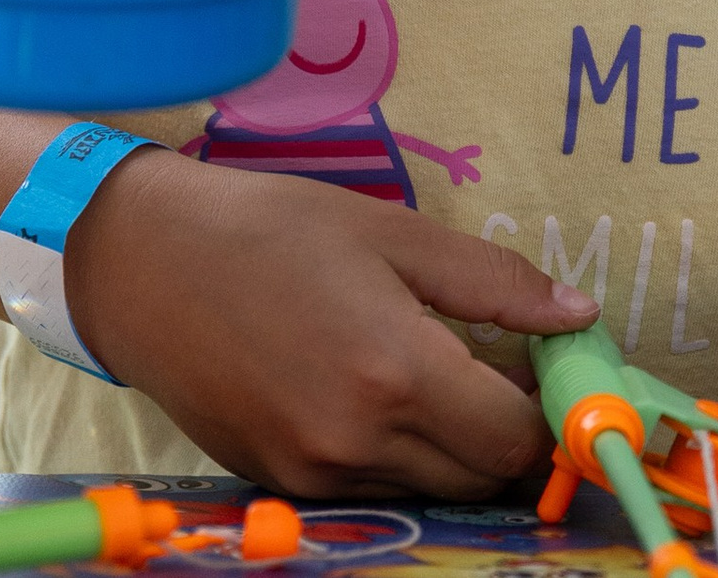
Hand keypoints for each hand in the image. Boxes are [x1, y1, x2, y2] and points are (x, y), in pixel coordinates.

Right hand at [67, 152, 599, 497]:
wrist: (140, 262)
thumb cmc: (271, 230)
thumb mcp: (392, 233)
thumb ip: (494, 281)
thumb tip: (577, 314)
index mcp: (395, 372)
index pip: (513, 440)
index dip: (543, 412)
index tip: (542, 372)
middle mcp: (357, 440)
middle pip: (480, 479)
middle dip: (505, 436)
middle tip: (497, 373)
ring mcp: (313, 472)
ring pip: (428, 488)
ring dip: (451, 448)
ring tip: (434, 375)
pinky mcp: (279, 482)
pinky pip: (371, 487)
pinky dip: (396, 454)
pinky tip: (376, 394)